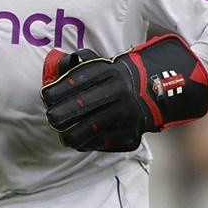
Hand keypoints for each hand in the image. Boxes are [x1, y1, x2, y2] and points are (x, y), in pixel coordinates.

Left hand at [41, 34, 207, 152]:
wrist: (159, 90)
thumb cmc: (119, 77)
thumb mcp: (102, 63)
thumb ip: (77, 63)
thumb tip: (54, 62)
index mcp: (107, 73)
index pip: (70, 85)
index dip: (52, 94)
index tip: (48, 97)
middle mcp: (117, 93)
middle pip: (73, 111)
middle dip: (56, 117)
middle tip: (53, 118)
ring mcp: (124, 115)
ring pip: (82, 133)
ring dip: (68, 136)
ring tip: (65, 134)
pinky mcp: (130, 134)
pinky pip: (99, 145)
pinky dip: (88, 143)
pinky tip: (85, 138)